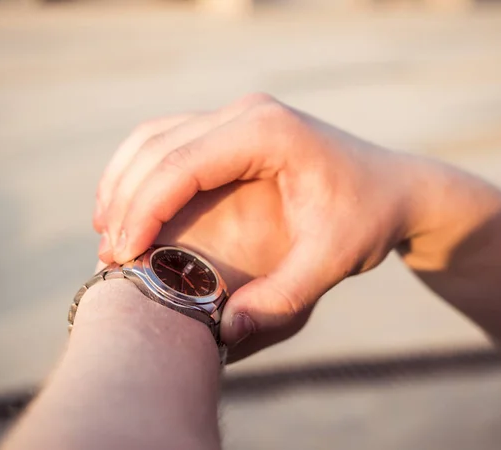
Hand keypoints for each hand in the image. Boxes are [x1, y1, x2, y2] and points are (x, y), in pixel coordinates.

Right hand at [93, 93, 423, 359]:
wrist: (394, 188)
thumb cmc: (368, 218)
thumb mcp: (334, 259)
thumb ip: (284, 297)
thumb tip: (226, 332)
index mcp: (267, 132)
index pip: (182, 164)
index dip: (143, 209)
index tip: (121, 255)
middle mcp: (247, 114)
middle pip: (159, 147)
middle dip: (125, 200)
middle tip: (110, 255)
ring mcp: (240, 117)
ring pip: (156, 137)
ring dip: (124, 181)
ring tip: (107, 230)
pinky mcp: (236, 130)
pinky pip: (171, 140)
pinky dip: (142, 171)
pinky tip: (131, 206)